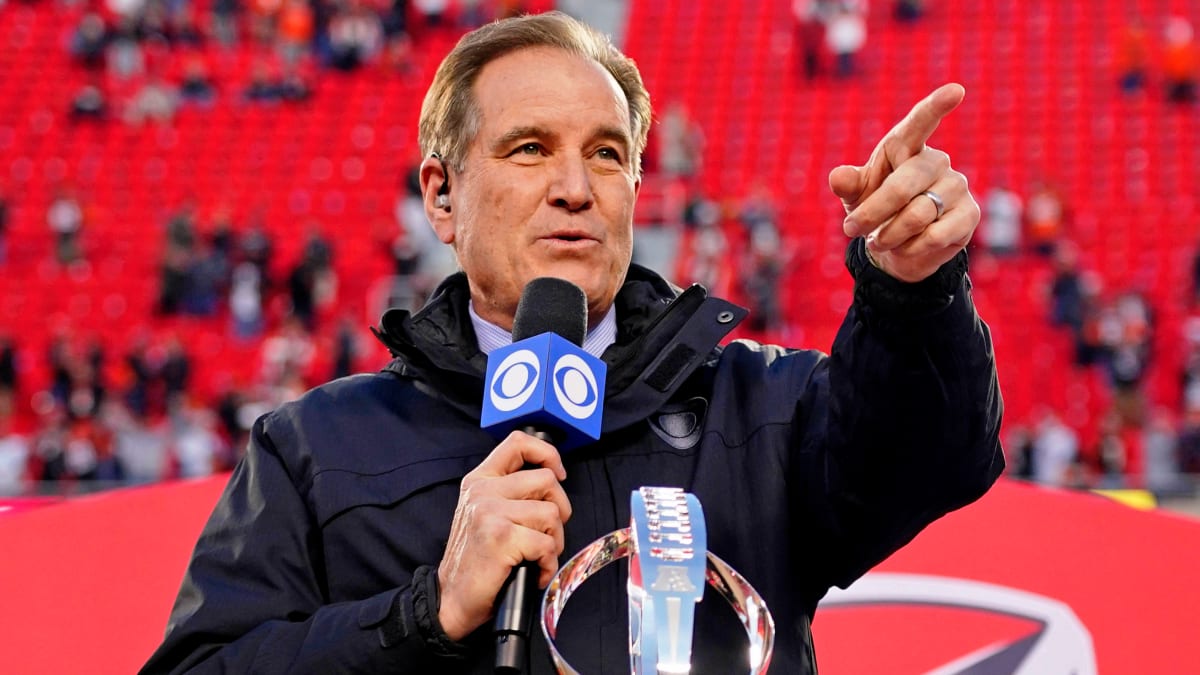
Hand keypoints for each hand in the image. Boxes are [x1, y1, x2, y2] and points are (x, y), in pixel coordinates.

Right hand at [436, 431, 571, 640]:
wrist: (451, 599)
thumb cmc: (476, 560)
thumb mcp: (484, 513)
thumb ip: (510, 492)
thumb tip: (553, 480)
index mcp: (480, 480)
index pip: (518, 443)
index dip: (547, 453)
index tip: (558, 473)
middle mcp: (483, 491)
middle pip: (547, 481)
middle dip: (559, 511)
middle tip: (546, 535)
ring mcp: (490, 512)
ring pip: (551, 514)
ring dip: (554, 542)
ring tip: (536, 557)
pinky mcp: (500, 537)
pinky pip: (547, 544)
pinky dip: (547, 564)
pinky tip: (533, 572)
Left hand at [829, 83, 979, 282]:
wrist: (898, 246)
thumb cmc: (876, 209)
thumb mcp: (856, 195)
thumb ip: (848, 184)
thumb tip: (837, 177)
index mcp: (906, 146)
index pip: (920, 122)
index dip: (937, 106)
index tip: (956, 91)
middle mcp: (936, 161)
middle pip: (902, 187)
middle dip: (871, 213)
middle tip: (850, 229)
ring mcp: (956, 186)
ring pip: (916, 216)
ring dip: (888, 235)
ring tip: (879, 240)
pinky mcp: (969, 214)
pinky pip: (935, 236)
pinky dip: (910, 248)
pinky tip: (905, 246)